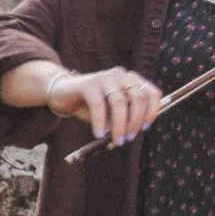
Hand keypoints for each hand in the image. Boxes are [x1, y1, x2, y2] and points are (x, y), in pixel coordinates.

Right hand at [48, 66, 163, 143]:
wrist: (61, 93)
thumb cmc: (89, 104)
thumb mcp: (111, 111)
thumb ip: (123, 116)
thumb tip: (133, 131)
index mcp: (130, 80)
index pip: (151, 93)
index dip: (152, 111)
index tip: (145, 128)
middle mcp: (120, 75)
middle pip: (138, 98)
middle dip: (136, 121)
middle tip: (129, 138)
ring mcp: (104, 78)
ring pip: (120, 103)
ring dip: (120, 125)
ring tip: (117, 140)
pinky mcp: (88, 84)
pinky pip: (98, 105)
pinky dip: (100, 122)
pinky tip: (98, 134)